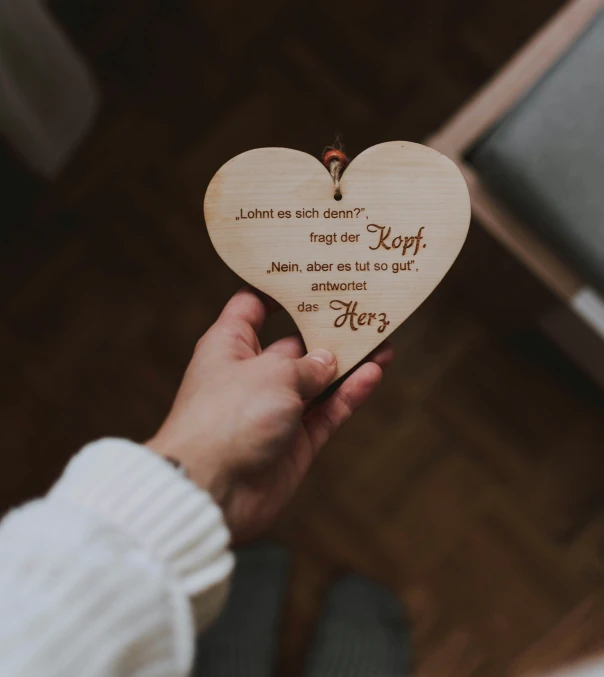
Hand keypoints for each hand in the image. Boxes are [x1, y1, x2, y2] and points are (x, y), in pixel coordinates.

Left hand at [147, 287, 393, 541]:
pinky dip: (350, 393)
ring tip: (382, 338)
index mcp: (230, 345)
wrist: (212, 491)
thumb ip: (307, 364)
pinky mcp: (296, 440)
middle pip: (296, 342)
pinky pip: (328, 410)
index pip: (253, 306)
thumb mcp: (271, 374)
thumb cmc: (227, 418)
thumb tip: (329, 360)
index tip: (310, 274)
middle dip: (327, 327)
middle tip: (362, 308)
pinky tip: (374, 372)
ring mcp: (276, 408)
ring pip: (319, 378)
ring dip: (349, 360)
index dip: (279, 290)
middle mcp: (253, 373)